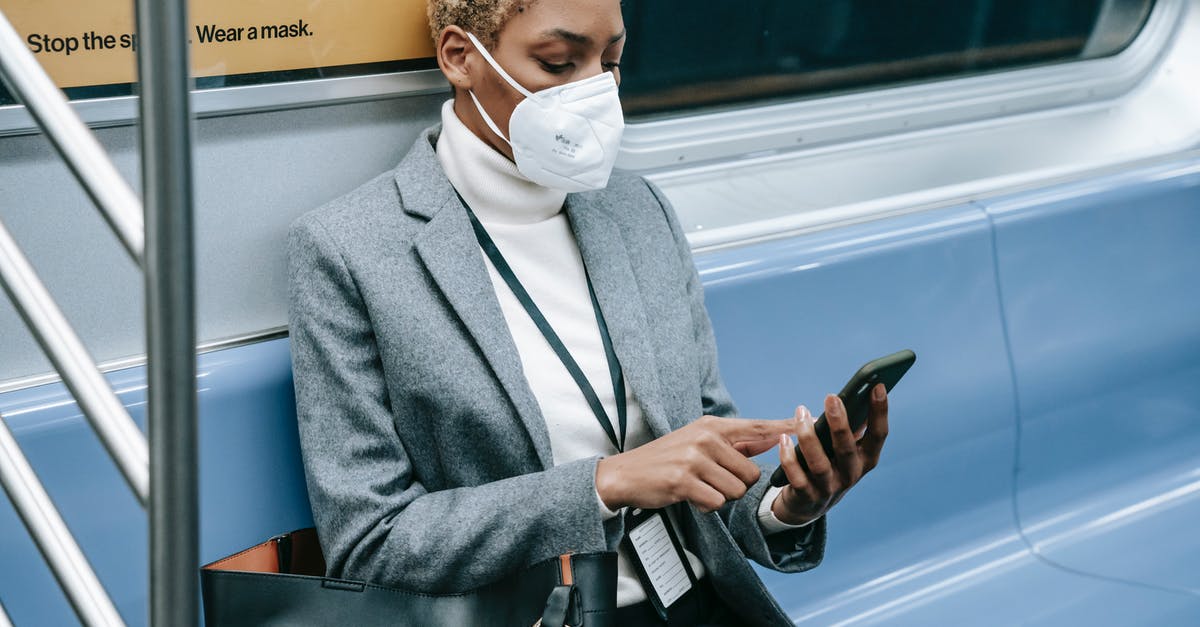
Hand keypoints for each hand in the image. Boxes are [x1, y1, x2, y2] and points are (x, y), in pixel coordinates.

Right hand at [596, 416, 793, 512]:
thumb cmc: (666, 459)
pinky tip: (689, 496)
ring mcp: (694, 459)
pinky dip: (706, 506)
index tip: (808, 420)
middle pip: (751, 473)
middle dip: (736, 485)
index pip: (757, 426)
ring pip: (735, 490)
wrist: (626, 474)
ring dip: (720, 496)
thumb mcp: (697, 441)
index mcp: (712, 426)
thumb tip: (769, 438)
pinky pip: (716, 503)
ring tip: (698, 486)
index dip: (784, 426)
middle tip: (711, 481)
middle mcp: (705, 438)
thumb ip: (733, 443)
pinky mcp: (683, 481)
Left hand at [772, 384, 888, 524]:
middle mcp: (851, 474)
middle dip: (840, 422)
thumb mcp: (842, 448)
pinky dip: (789, 458)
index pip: (878, 435)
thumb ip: (847, 426)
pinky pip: (797, 477)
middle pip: (847, 448)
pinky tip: (783, 439)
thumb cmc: (829, 463)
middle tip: (831, 397)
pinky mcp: (807, 496)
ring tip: (800, 413)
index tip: (877, 386)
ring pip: (820, 463)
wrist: (809, 504)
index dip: (880, 411)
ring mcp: (830, 487)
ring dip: (808, 436)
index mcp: (866, 459)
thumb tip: (849, 394)